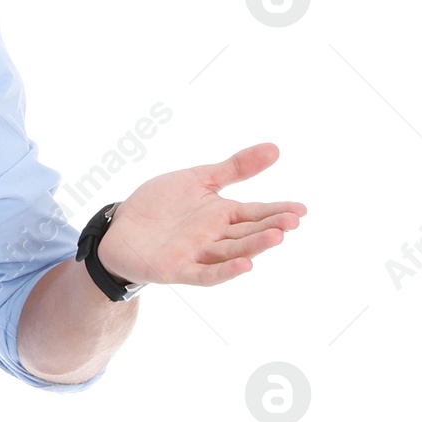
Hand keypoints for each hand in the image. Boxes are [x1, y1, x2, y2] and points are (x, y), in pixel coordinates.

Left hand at [97, 142, 305, 287]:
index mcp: (222, 215)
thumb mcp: (197, 179)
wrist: (119, 227)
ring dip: (254, 246)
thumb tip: (275, 149)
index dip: (278, 211)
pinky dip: (225, 270)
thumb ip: (234, 168)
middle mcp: (215, 236)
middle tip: (293, 221)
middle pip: (248, 233)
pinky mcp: (178, 269)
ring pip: (232, 252)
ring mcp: (198, 254)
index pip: (256, 213)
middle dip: (271, 227)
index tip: (302, 209)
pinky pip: (206, 273)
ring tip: (277, 237)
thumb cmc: (160, 204)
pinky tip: (245, 265)